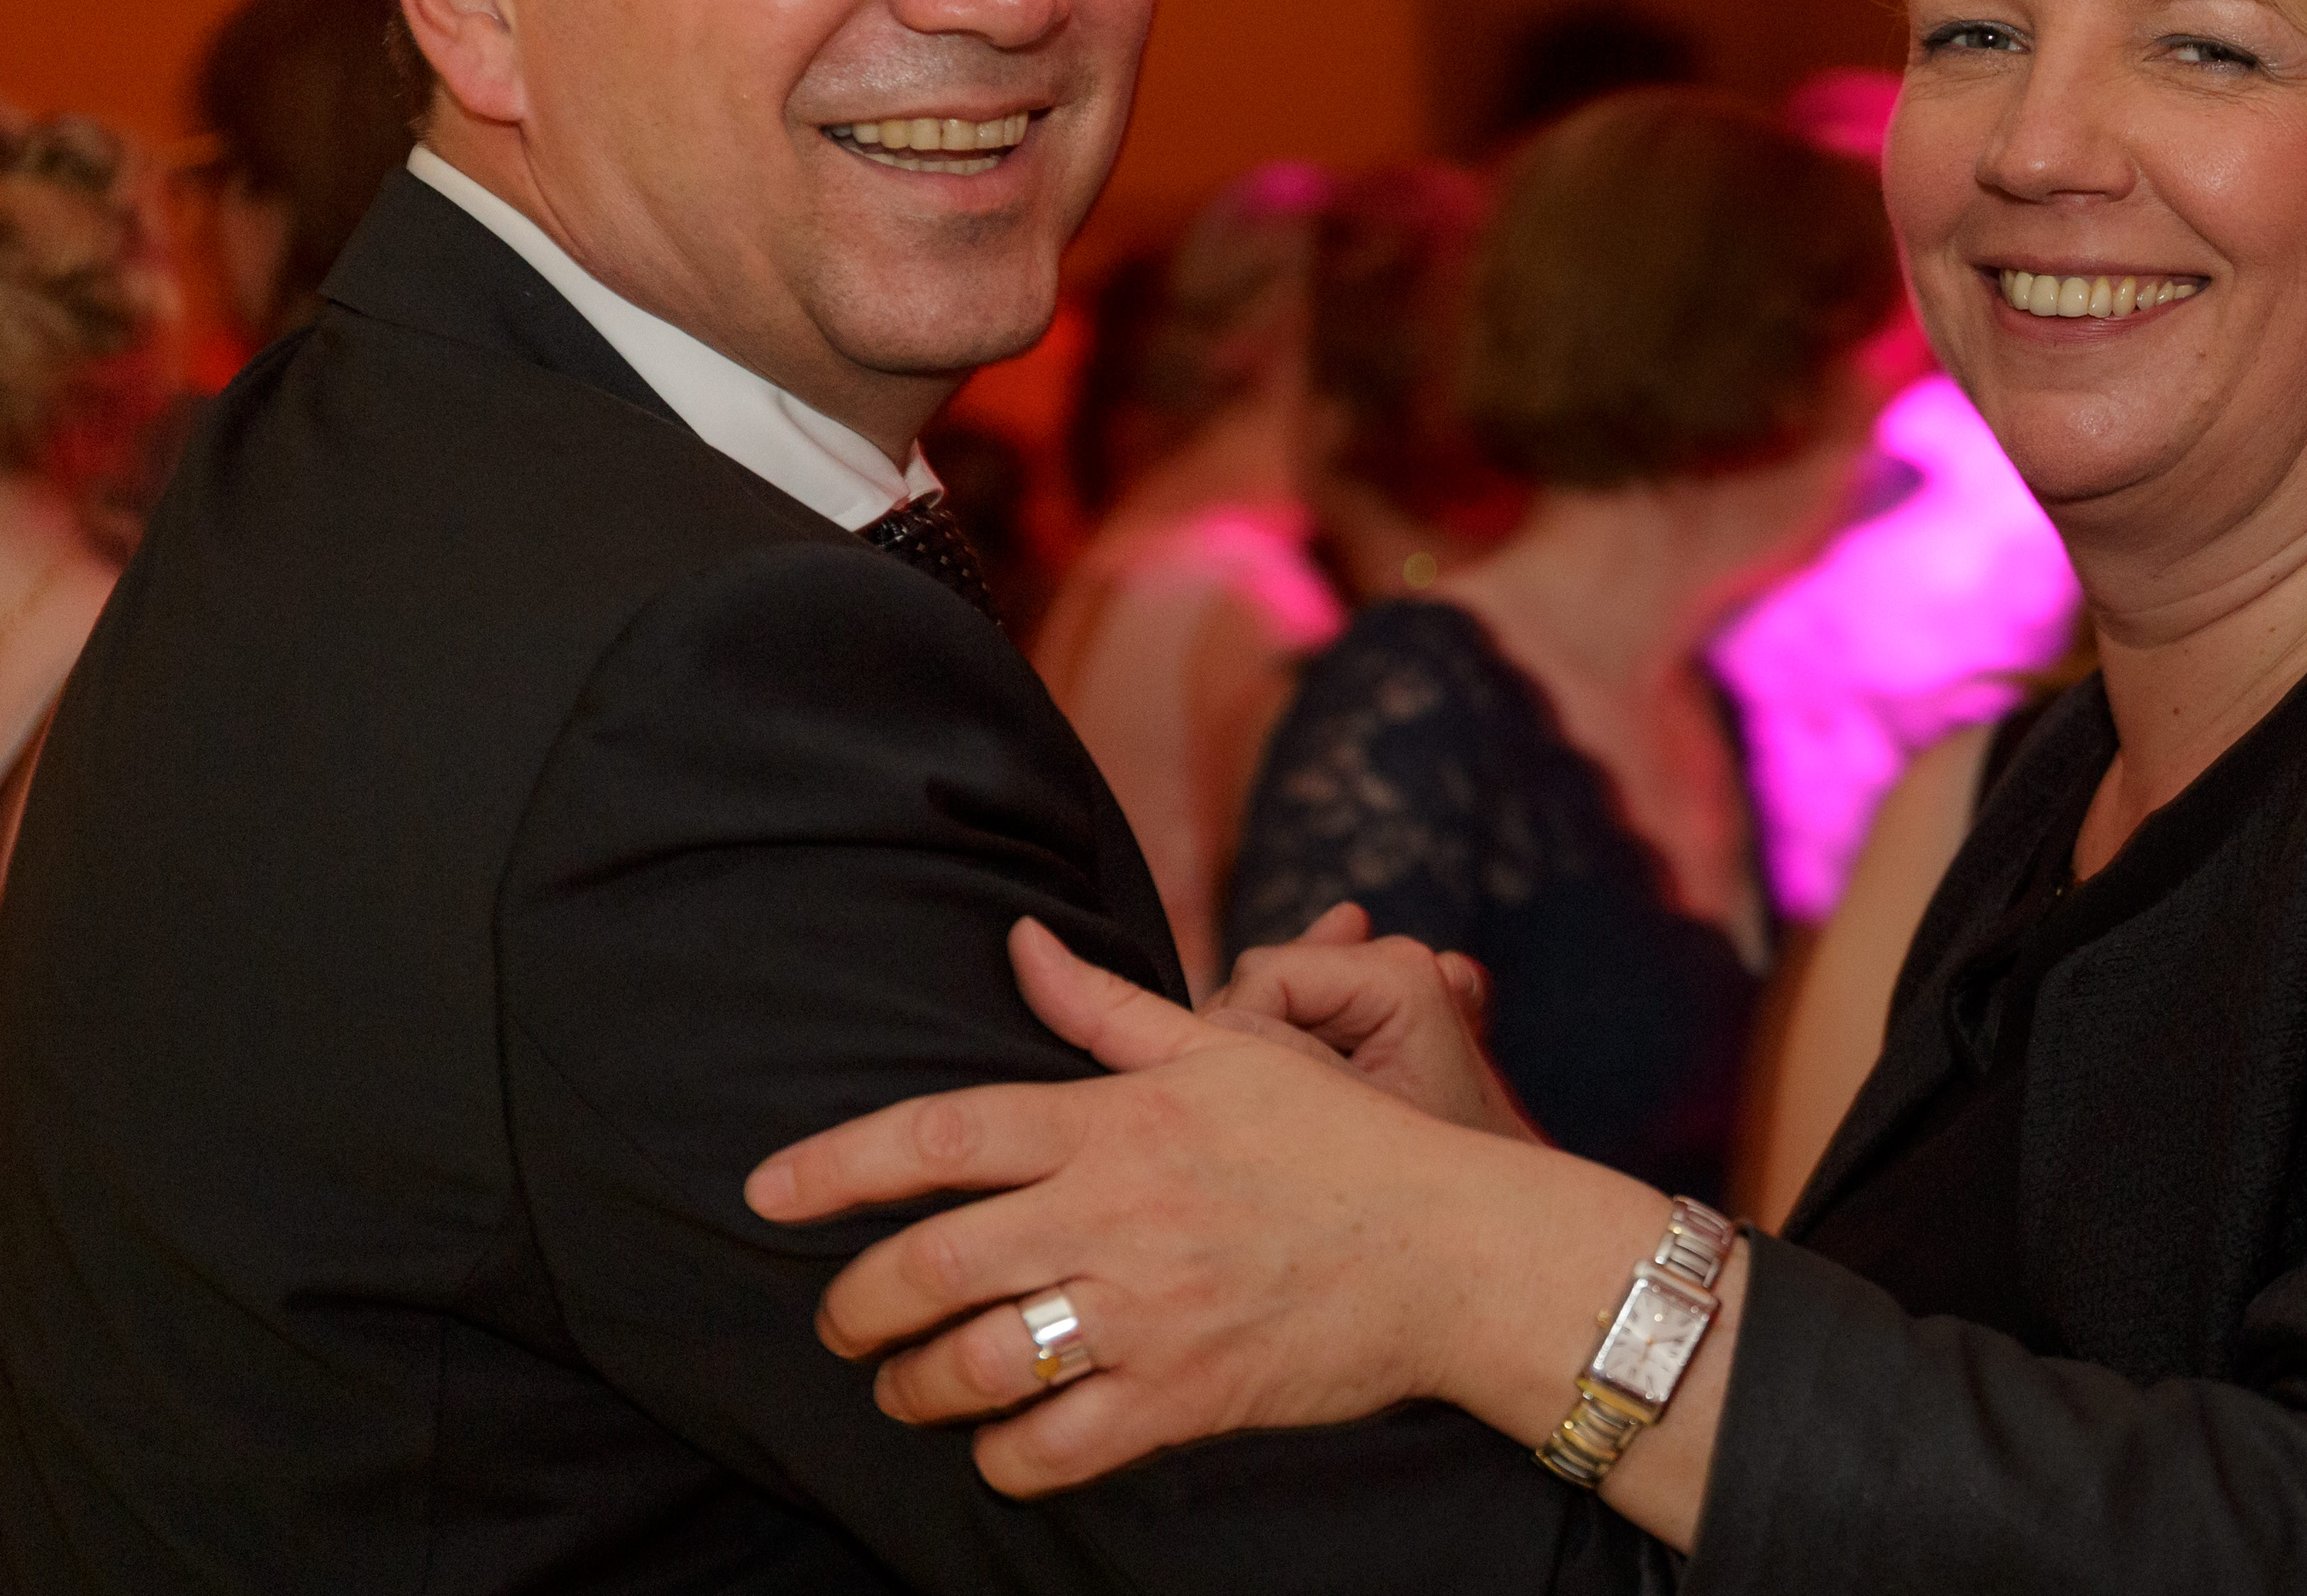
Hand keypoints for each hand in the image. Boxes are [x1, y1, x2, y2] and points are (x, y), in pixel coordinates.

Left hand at [743, 918, 1533, 1494]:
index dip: (835, 1165)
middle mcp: (1115, 1214)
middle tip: (840, 1318)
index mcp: (1117, 1122)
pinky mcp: (1179, 1397)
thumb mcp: (1226, 1050)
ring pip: (973, 1365)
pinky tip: (1000, 1444)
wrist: (1451, 1250)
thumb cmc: (1340, 1142)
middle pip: (928, 1263)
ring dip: (913, 1384)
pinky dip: (1002, 1456)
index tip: (765, 1191)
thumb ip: (1105, 1007)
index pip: (940, 1135)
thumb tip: (1018, 940)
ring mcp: (1145, 1311)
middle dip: (854, 1302)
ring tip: (906, 1383)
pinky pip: (1049, 1447)